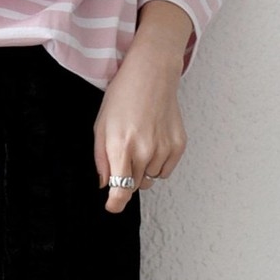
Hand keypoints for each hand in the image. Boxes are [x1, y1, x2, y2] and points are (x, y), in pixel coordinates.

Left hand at [93, 44, 186, 212]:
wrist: (151, 73)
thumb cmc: (123, 96)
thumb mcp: (101, 127)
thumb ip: (102, 160)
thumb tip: (106, 184)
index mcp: (122, 148)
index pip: (121, 192)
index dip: (115, 204)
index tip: (112, 205)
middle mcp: (145, 152)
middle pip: (134, 186)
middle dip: (126, 178)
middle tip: (124, 154)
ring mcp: (164, 149)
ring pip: (150, 179)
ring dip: (143, 169)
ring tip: (140, 142)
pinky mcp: (179, 145)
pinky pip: (165, 170)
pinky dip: (158, 163)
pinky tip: (154, 141)